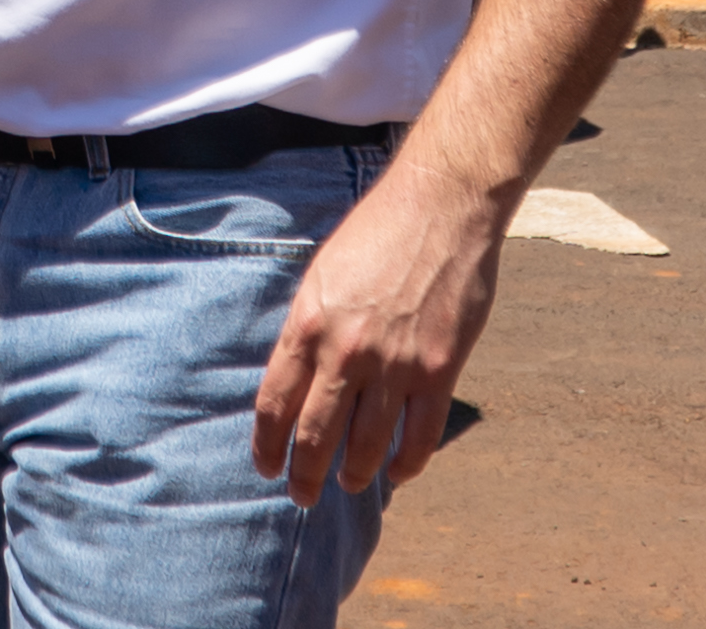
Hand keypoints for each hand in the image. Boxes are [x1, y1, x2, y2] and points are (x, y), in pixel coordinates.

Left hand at [251, 157, 507, 506]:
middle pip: (316, 432)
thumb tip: (297, 378)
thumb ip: (308, 329)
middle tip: (300, 495)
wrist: (439, 210)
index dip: (268, 444)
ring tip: (348, 485)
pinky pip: (420, 434)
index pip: (275, 403)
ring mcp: (395, 364)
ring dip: (355, 473)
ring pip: (367, 443)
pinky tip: (398, 472)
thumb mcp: (320, 277)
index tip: (265, 466)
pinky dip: (408, 461)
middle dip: (303, 472)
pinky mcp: (440, 370)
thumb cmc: (373, 235)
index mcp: (307, 325)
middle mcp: (346, 351)